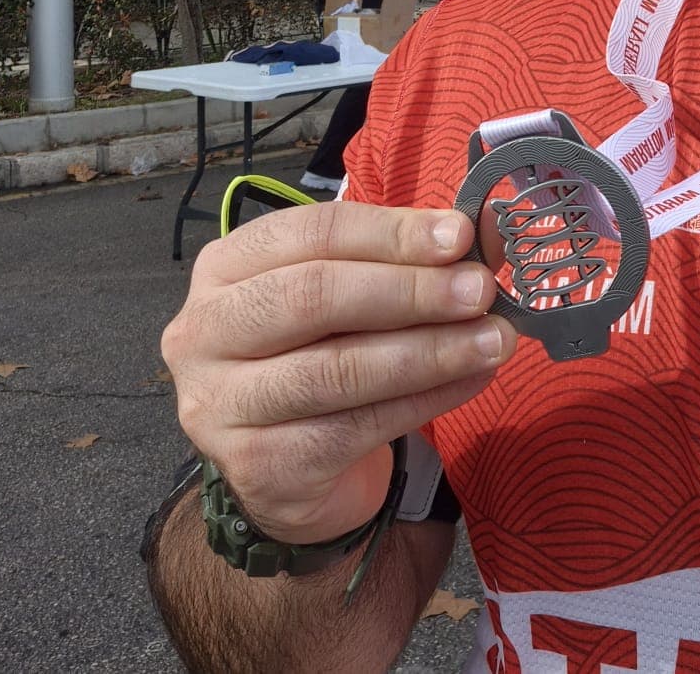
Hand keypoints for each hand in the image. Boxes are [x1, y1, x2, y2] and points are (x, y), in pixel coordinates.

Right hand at [161, 203, 514, 544]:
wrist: (291, 468)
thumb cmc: (320, 355)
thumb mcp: (350, 294)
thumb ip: (403, 260)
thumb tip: (481, 230)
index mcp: (226, 267)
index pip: (311, 233)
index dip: (391, 232)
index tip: (459, 235)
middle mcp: (206, 331)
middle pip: (315, 296)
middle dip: (410, 290)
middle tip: (480, 290)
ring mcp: (222, 404)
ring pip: (337, 369)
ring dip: (429, 350)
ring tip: (493, 339)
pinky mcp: (259, 466)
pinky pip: (355, 427)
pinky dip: (425, 400)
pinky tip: (472, 380)